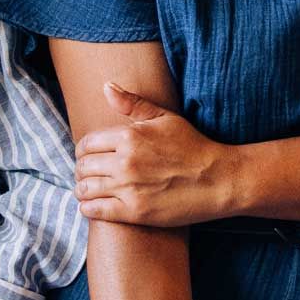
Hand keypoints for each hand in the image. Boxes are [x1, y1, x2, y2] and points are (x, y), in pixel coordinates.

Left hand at [74, 82, 239, 226]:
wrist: (217, 180)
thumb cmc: (192, 146)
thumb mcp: (164, 117)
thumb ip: (132, 103)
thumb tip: (106, 87)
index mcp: (129, 136)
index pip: (87, 143)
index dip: (83, 150)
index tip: (88, 155)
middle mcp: (125, 162)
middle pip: (83, 166)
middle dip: (82, 169)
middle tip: (89, 173)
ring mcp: (128, 188)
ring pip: (85, 189)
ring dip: (82, 189)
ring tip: (89, 189)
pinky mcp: (134, 212)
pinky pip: (94, 210)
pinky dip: (87, 208)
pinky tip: (92, 205)